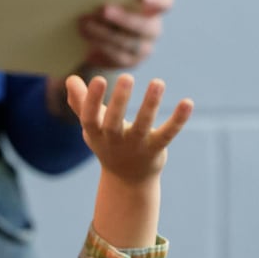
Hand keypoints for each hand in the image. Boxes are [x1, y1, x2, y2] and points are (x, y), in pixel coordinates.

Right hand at [65, 74, 191, 184]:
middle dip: (119, 101)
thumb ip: (81, 103)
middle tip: (127, 77)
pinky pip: (167, 133)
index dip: (92, 101)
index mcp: (97, 134)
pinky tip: (188, 103)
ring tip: (158, 82)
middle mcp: (115, 141)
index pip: (91, 119)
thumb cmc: (108, 145)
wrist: (129, 180)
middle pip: (114, 123)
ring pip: (143, 126)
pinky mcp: (156, 149)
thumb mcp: (92, 127)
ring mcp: (137, 146)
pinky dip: (178, 120)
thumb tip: (70, 79)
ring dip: (150, 104)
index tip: (99, 80)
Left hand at [78, 0, 171, 69]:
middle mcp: (153, 28)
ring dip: (104, 33)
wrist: (100, 33)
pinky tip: (86, 37)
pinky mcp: (131, 61)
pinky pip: (118, 56)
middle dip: (123, 18)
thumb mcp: (113, 1)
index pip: (164, 4)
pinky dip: (100, 46)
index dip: (156, 0)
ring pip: (127, 43)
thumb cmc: (108, 6)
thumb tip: (99, 0)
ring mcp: (144, 48)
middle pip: (144, 26)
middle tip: (103, 10)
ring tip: (85, 24)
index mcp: (155, 7)